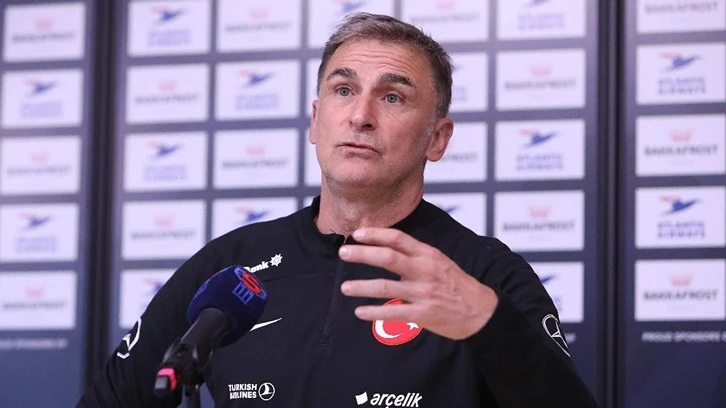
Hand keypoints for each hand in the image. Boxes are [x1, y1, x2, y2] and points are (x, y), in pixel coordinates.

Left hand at [338, 227, 498, 339]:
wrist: (481, 311)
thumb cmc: (455, 284)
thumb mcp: (439, 261)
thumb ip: (415, 254)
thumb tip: (385, 246)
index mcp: (428, 254)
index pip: (398, 238)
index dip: (375, 234)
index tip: (356, 234)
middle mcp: (424, 270)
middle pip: (388, 258)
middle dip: (362, 254)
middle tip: (343, 253)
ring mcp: (423, 292)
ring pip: (385, 286)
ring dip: (361, 286)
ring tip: (344, 287)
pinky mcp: (423, 313)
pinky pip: (393, 312)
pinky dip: (373, 312)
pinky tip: (359, 312)